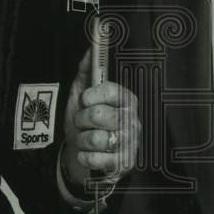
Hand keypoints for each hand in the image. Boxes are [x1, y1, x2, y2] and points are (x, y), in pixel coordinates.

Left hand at [63, 48, 139, 190]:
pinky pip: (94, 158)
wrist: (83, 152)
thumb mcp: (81, 93)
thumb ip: (86, 70)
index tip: (84, 100)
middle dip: (81, 120)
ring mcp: (129, 143)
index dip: (92, 95)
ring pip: (95, 138)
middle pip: (99, 115)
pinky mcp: (123, 164)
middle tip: (82, 122)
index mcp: (126, 100)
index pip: (111, 91)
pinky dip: (84, 157)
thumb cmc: (85, 122)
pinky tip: (89, 154)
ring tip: (85, 139)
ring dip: (81, 140)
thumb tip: (91, 48)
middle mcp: (132, 120)